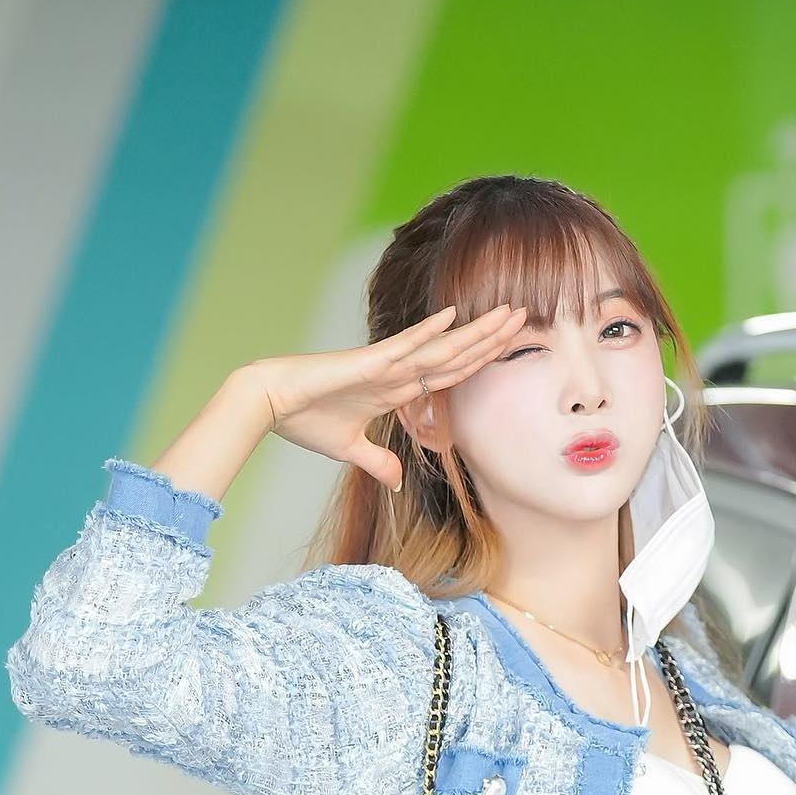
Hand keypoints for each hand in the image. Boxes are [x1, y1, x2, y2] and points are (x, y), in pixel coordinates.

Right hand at [249, 302, 529, 490]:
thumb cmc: (304, 419)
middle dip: (492, 339)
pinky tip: (453, 316)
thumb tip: (395, 481)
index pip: (450, 374)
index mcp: (397, 389)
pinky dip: (429, 332)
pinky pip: (404, 345)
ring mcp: (385, 364)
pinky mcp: (367, 362)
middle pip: (456, 355)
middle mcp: (398, 371)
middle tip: (526, 318)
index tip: (509, 349)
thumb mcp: (350, 449)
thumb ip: (377, 461)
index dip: (481, 361)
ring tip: (509, 313)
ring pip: (442, 347)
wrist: (269, 403)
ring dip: (477, 331)